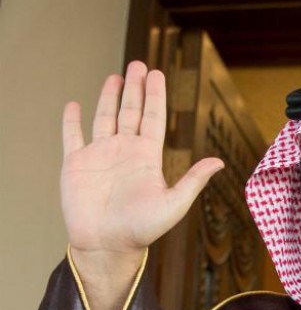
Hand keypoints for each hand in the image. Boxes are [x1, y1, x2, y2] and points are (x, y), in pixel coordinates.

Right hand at [61, 61, 222, 258]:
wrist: (108, 246)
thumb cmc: (142, 229)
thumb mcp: (174, 203)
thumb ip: (193, 180)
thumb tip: (219, 162)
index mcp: (147, 157)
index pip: (153, 118)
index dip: (155, 95)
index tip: (156, 74)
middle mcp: (125, 151)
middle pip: (131, 111)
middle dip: (135, 88)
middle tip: (138, 64)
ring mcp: (100, 155)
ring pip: (105, 118)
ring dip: (109, 97)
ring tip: (116, 76)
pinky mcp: (76, 164)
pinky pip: (72, 136)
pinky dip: (72, 121)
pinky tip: (74, 105)